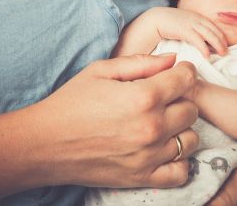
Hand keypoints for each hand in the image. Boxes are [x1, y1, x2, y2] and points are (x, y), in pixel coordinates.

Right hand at [34, 53, 201, 188]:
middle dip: (182, 99)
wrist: (45, 143)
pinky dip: (179, 161)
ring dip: (182, 129)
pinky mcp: (142, 178)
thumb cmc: (71, 102)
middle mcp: (151, 126)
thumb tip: (172, 59)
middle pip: (192, 109)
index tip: (179, 72)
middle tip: (166, 97)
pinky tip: (164, 149)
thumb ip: (141, 63)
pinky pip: (180, 172)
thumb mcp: (102, 71)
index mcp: (143, 96)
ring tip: (163, 123)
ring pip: (191, 139)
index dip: (186, 71)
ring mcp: (149, 155)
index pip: (187, 80)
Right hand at [149, 7, 227, 57]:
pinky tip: (207, 55)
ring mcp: (191, 24)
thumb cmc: (170, 23)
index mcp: (198, 17)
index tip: (225, 44)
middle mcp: (197, 19)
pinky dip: (204, 48)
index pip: (214, 26)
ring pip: (209, 35)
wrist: (156, 18)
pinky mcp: (184, 30)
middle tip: (226, 51)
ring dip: (218, 45)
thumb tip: (201, 39)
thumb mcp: (185, 22)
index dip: (221, 35)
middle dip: (222, 41)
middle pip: (214, 30)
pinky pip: (198, 40)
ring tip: (222, 54)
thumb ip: (194, 28)